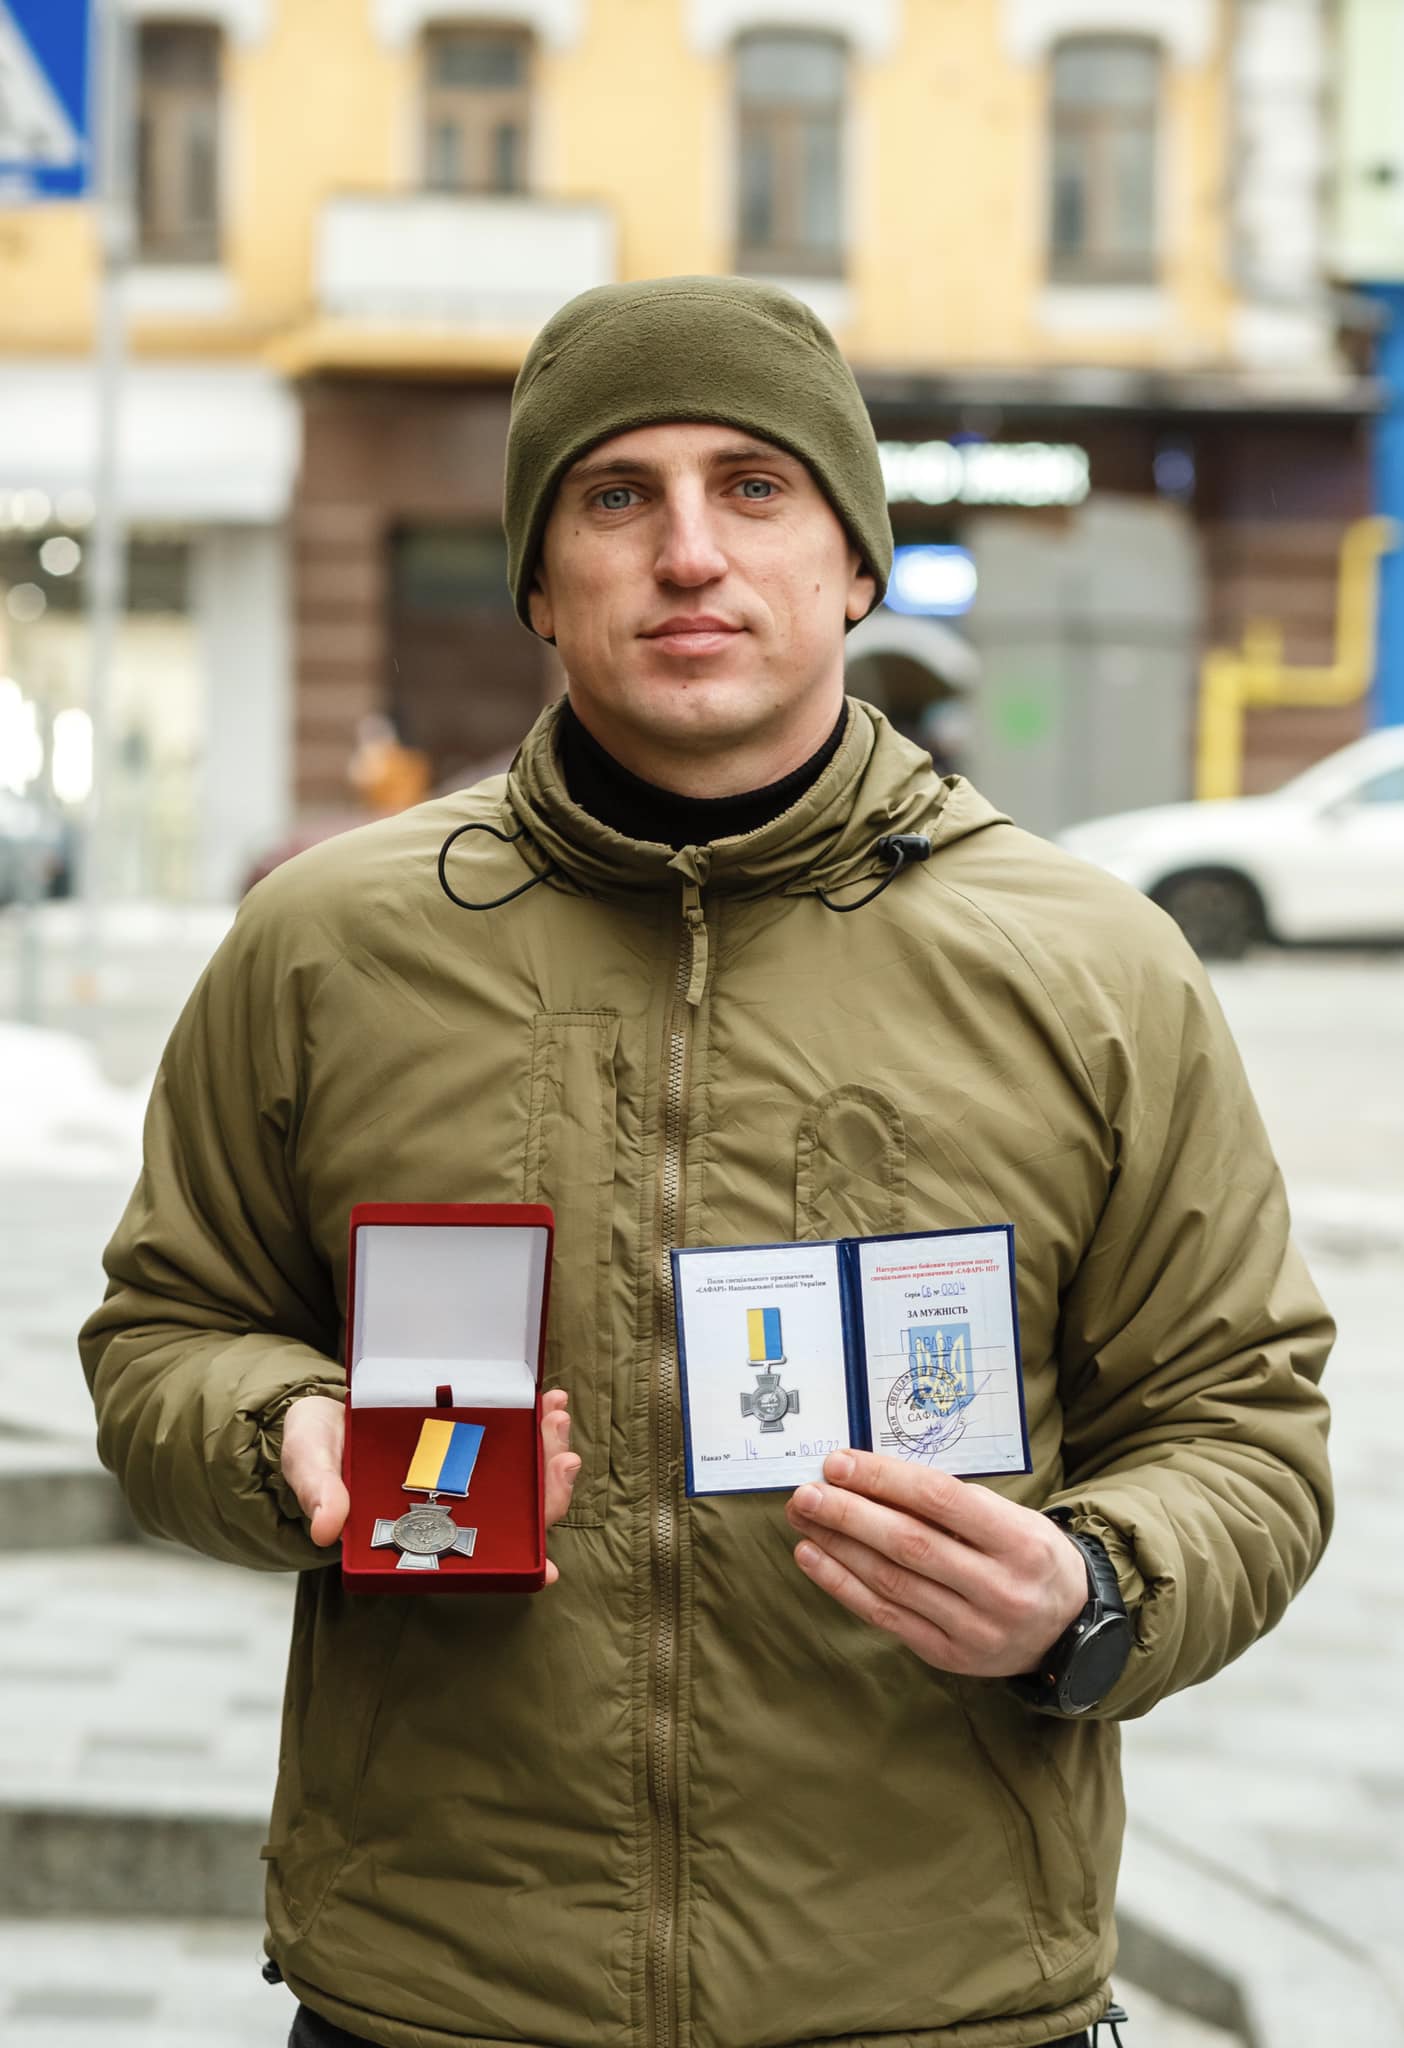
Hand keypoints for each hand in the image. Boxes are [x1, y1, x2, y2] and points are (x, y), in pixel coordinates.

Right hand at [281, 1390, 579, 1582]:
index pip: (473, 1560)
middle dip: (546, 1494)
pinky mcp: (469, 1438)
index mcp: (415, 1532)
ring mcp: (463, 1474)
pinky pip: (513, 1439)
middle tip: (562, 1460)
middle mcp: (449, 1508)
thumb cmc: (317, 1448)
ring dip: (547, 1452)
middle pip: (513, 1520)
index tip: (548, 1568)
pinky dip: (535, 1422)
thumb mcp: (310, 1464)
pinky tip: (548, 1400)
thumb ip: (319, 1492)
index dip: (515, 1568)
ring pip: (520, 1479)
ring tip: (556, 1417)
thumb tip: (326, 1527)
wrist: (320, 1409)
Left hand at [786, 1449, 1088, 1677]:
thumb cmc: (1028, 1556)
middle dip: (849, 1513)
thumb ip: (951, 1503)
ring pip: (891, 1581)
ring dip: (838, 1546)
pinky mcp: (948, 1655)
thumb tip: (869, 1476)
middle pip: (909, 1543)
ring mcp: (974, 1628)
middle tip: (807, 1492)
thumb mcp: (1011, 1517)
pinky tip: (814, 1558)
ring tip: (804, 1518)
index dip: (884, 1479)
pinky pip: (885, 1616)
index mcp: (1019, 1541)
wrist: (1067, 1628)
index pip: (940, 1500)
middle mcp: (999, 1587)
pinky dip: (843, 1585)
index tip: (839, 1463)